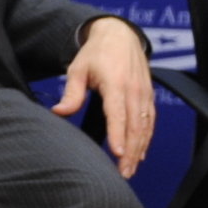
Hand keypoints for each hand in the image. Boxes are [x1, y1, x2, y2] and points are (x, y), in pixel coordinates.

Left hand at [52, 16, 156, 176]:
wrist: (119, 35)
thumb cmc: (96, 53)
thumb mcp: (77, 69)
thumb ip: (71, 93)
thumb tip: (58, 112)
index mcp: (115, 83)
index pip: (118, 113)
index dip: (118, 135)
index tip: (118, 153)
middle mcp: (133, 89)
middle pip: (135, 125)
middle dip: (130, 151)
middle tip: (123, 173)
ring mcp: (144, 93)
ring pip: (145, 126)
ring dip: (139, 149)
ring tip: (130, 169)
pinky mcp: (149, 95)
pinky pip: (150, 120)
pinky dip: (146, 138)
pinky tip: (140, 153)